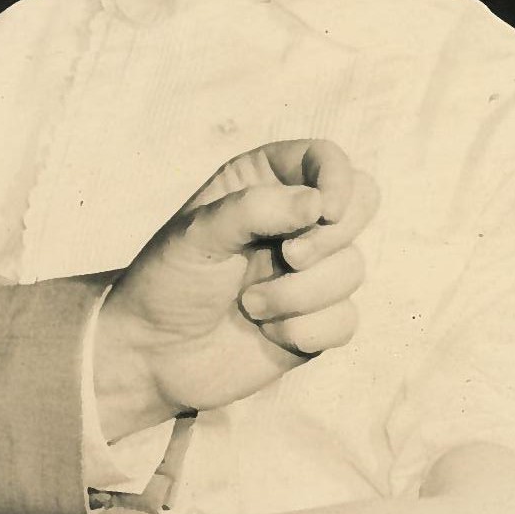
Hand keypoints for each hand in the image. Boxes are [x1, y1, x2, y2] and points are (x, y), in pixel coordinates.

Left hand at [92, 137, 378, 433]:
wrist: (153, 355)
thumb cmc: (169, 282)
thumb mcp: (198, 234)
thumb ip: (255, 209)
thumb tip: (320, 205)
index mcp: (264, 182)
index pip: (326, 158)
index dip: (338, 178)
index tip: (324, 211)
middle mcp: (295, 222)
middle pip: (361, 204)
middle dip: (329, 238)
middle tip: (289, 257)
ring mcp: (311, 272)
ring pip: (353, 269)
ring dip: (300, 295)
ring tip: (251, 306)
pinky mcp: (317, 320)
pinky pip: (345, 320)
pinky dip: (307, 330)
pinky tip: (269, 334)